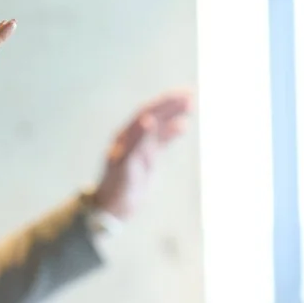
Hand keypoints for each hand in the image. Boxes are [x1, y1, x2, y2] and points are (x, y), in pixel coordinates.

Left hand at [90, 91, 192, 220]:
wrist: (113, 207)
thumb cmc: (118, 186)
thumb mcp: (127, 164)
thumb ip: (138, 141)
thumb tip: (148, 118)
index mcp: (124, 137)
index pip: (146, 113)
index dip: (163, 103)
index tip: (181, 95)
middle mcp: (131, 139)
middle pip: (153, 115)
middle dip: (170, 105)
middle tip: (190, 95)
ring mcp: (138, 148)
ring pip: (158, 126)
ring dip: (173, 115)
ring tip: (190, 105)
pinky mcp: (145, 158)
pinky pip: (160, 140)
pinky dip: (171, 131)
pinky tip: (183, 126)